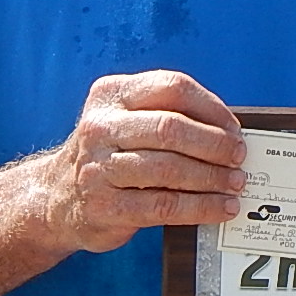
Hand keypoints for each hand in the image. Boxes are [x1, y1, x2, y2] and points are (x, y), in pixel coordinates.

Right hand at [34, 70, 245, 253]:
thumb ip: (168, 115)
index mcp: (111, 94)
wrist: (56, 197)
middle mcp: (100, 126)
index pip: (172, 87)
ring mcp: (97, 167)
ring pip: (169, 168)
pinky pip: (163, 206)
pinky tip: (221, 208)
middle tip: (238, 157)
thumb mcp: (127, 120)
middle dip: (215, 144)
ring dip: (211, 178)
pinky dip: (200, 207)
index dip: (212, 107)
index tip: (235, 128)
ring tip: (235, 184)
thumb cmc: (110, 154)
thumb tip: (231, 132)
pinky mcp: (104, 206)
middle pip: (171, 128)